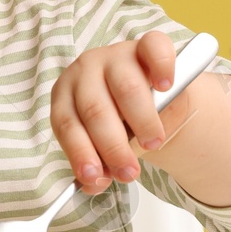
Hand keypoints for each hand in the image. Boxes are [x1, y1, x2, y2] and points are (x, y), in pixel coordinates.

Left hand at [51, 31, 185, 194]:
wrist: (152, 97)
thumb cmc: (121, 122)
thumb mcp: (105, 146)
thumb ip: (99, 166)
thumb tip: (93, 185)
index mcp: (65, 95)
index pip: (66, 124)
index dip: (81, 153)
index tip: (95, 177)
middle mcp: (85, 70)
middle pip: (94, 110)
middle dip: (113, 146)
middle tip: (129, 171)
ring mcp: (116, 54)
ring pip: (126, 88)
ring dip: (141, 120)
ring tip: (153, 143)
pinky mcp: (146, 46)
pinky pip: (154, 50)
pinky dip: (161, 68)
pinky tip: (165, 87)